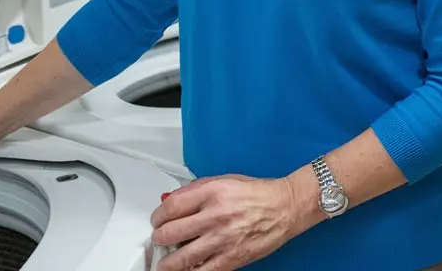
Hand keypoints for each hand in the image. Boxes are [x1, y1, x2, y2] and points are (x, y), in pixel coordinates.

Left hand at [150, 174, 301, 270]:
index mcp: (212, 193)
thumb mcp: (224, 180)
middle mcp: (215, 215)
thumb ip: (195, 189)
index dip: (157, 217)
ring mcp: (222, 239)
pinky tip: (185, 270)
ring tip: (165, 262)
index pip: (170, 208)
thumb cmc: (257, 194)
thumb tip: (171, 200)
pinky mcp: (231, 258)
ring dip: (167, 263)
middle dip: (159, 238)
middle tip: (160, 240)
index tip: (157, 221)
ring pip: (180, 259)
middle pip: (170, 233)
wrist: (285, 207)